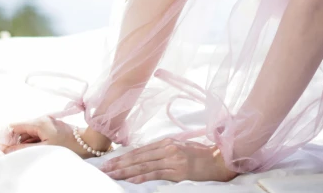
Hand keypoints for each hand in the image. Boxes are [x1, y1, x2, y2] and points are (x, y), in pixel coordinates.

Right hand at [3, 116, 95, 158]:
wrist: (86, 141)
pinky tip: (41, 148)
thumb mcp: (43, 148)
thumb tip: (7, 150)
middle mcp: (42, 119)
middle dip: (20, 141)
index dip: (10, 136)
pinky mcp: (51, 126)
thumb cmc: (66, 145)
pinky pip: (38, 133)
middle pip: (23, 130)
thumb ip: (24, 149)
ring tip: (36, 151)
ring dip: (29, 142)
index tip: (6, 147)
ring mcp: (47, 121)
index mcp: (39, 122)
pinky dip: (36, 140)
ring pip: (30, 132)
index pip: (17, 126)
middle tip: (26, 152)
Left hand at [101, 137, 236, 183]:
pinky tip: (131, 179)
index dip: (124, 156)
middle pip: (138, 157)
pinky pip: (155, 173)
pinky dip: (141, 177)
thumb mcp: (181, 147)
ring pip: (143, 165)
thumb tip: (149, 155)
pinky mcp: (177, 170)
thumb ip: (166, 150)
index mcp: (167, 142)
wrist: (218, 159)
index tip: (110, 161)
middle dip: (120, 163)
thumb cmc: (201, 154)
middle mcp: (167, 148)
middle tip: (104, 169)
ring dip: (126, 170)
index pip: (140, 150)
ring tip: (112, 174)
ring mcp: (171, 158)